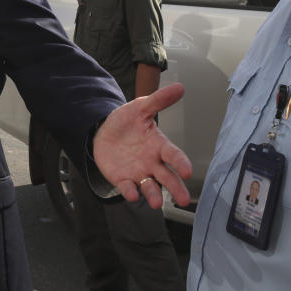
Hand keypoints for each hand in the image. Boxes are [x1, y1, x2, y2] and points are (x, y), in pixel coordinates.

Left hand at [93, 83, 192, 208]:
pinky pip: (128, 187)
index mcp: (159, 145)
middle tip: (182, 200)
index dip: (181, 162)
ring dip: (153, 194)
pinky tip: (131, 192)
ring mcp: (138, 172)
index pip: (173, 155)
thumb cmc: (126, 122)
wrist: (103, 131)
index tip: (188, 170)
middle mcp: (152, 162)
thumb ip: (159, 100)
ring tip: (155, 202)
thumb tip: (180, 87)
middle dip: (175, 188)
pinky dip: (130, 191)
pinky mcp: (123, 179)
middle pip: (167, 177)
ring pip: (150, 187)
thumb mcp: (140, 107)